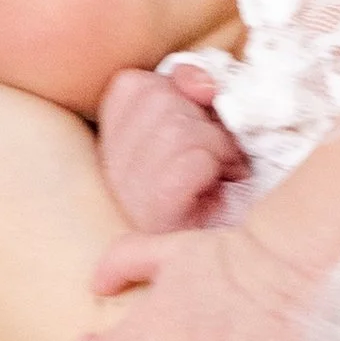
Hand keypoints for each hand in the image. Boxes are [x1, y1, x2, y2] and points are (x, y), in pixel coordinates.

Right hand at [95, 64, 248, 233]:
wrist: (230, 256)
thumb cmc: (218, 183)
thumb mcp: (199, 119)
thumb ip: (190, 85)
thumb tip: (201, 84)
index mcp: (110, 139)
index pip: (133, 84)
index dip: (176, 96)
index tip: (191, 128)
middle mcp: (109, 165)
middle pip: (158, 98)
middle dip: (201, 121)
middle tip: (213, 155)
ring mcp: (129, 190)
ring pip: (179, 127)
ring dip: (217, 145)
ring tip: (219, 172)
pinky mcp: (157, 209)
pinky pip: (194, 157)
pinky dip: (218, 165)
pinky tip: (217, 187)